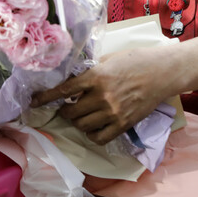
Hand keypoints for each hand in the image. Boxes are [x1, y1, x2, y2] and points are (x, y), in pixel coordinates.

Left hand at [30, 47, 166, 145]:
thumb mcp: (110, 59)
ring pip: (82, 126)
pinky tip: (93, 127)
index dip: (45, 98)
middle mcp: (102, 96)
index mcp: (96, 76)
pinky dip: (92, 134)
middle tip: (67, 107)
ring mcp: (113, 112)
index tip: (34, 102)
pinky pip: (99, 137)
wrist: (163, 72)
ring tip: (81, 116)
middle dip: (65, 111)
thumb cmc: (137, 60)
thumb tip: (73, 81)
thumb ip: (91, 71)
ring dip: (77, 122)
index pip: (63, 90)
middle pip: (71, 112)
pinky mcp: (123, 124)